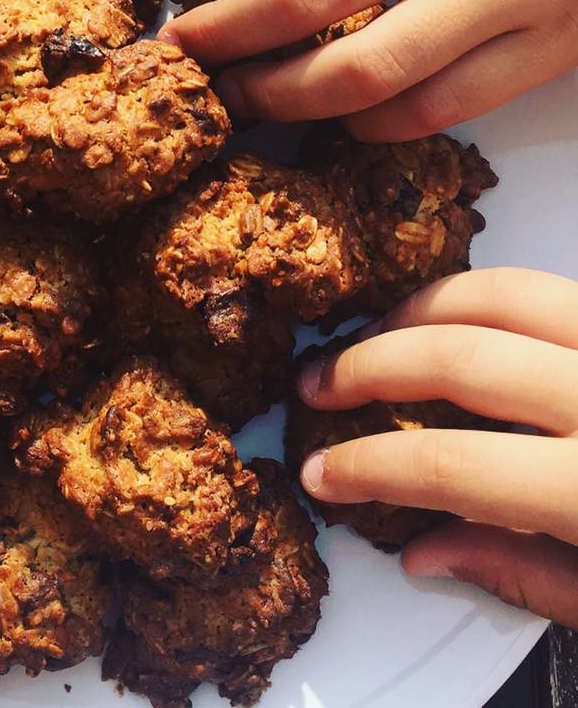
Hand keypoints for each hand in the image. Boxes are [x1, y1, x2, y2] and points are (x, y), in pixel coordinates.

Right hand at [295, 267, 577, 626]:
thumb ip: (524, 574)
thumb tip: (425, 552)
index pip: (451, 465)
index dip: (368, 467)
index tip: (321, 473)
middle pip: (457, 358)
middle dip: (368, 368)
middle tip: (319, 382)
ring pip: (498, 294)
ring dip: (416, 310)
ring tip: (370, 336)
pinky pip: (540, 285)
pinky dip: (478, 295)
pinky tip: (446, 319)